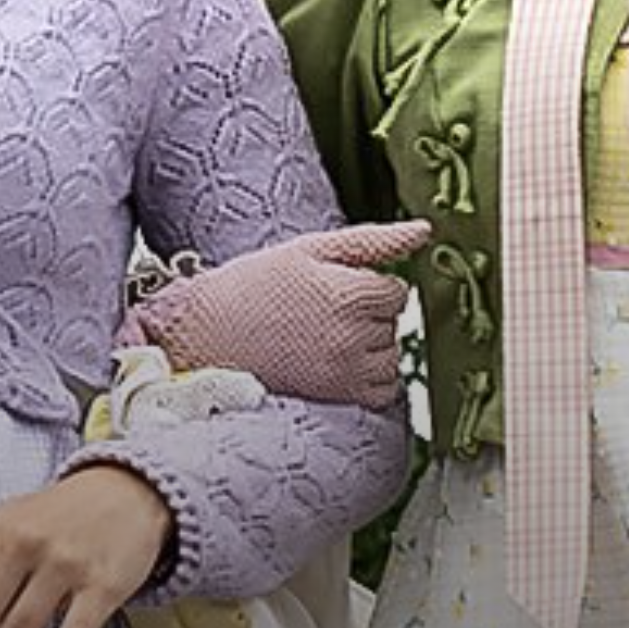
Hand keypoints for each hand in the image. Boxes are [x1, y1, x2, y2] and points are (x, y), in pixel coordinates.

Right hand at [130, 220, 433, 406]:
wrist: (204, 334)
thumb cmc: (253, 285)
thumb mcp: (309, 249)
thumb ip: (373, 240)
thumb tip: (424, 230)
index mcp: (350, 292)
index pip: (397, 290)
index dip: (366, 285)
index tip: (331, 286)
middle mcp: (354, 335)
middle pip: (393, 323)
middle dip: (366, 315)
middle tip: (317, 311)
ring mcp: (347, 371)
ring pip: (390, 356)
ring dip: (368, 347)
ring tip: (321, 337)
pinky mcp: (338, 398)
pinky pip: (383, 392)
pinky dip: (367, 378)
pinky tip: (331, 364)